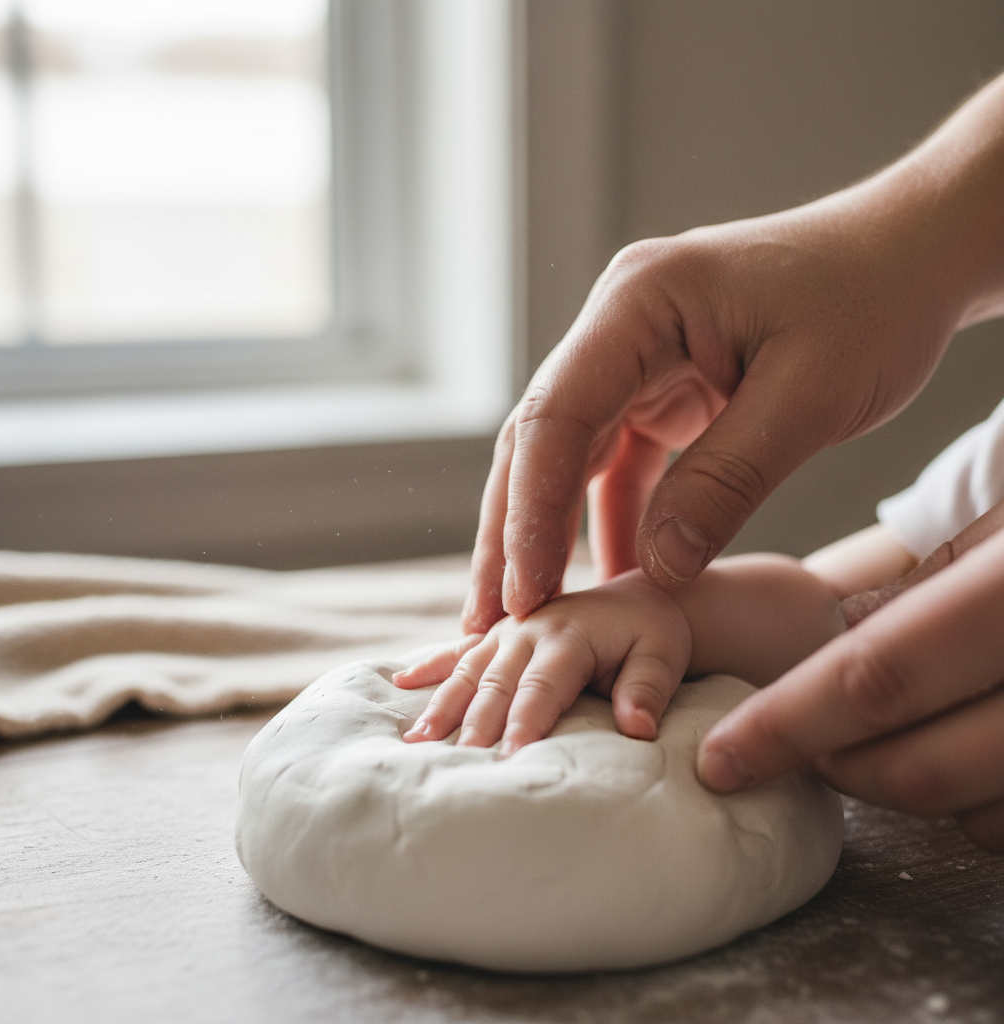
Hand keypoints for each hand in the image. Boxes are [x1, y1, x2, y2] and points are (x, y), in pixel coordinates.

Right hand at [395, 572, 690, 755]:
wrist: (639, 600)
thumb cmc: (653, 636)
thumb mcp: (663, 656)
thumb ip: (648, 689)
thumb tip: (637, 728)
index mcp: (569, 636)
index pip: (541, 687)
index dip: (524, 723)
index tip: (509, 759)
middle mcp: (530, 628)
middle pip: (496, 682)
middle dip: (474, 723)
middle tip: (454, 764)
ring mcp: (508, 630)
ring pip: (468, 669)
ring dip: (442, 703)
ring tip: (416, 740)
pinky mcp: (498, 634)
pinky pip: (458, 650)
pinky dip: (430, 666)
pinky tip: (400, 682)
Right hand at [464, 72, 1003, 634]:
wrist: (910, 256)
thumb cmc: (872, 301)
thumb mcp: (809, 397)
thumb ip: (726, 483)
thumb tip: (654, 571)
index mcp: (639, 303)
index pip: (557, 416)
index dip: (531, 512)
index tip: (525, 595)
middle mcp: (618, 327)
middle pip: (540, 440)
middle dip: (513, 534)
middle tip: (489, 621)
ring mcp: (634, 357)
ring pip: (567, 457)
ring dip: (548, 534)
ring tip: (526, 614)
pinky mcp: (660, 390)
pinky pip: (620, 464)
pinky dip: (614, 521)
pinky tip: (612, 578)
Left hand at [697, 527, 1003, 853]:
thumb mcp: (1001, 534)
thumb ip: (923, 590)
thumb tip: (836, 639)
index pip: (879, 675)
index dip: (787, 727)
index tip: (722, 760)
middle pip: (922, 763)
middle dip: (837, 767)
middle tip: (798, 747)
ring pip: (977, 813)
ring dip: (908, 789)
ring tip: (885, 738)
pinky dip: (979, 811)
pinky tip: (967, 755)